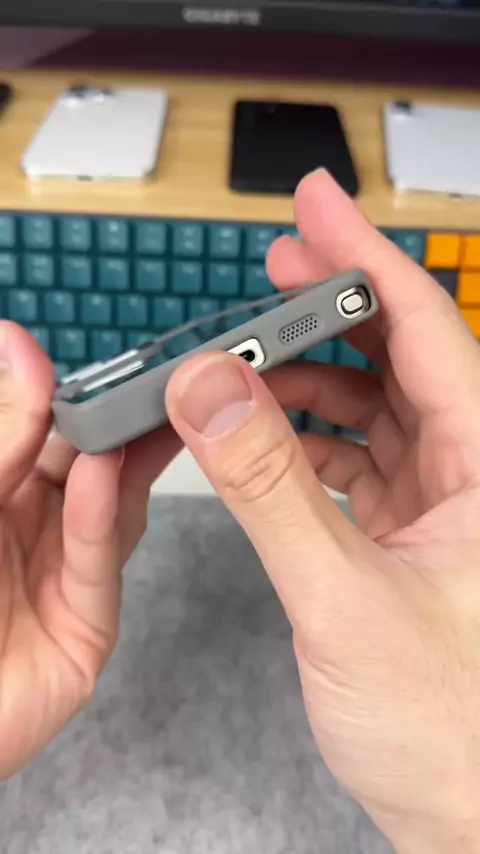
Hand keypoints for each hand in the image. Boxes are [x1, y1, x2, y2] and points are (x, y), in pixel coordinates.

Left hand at [0, 324, 180, 779]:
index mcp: (2, 492)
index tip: (102, 351)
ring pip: (109, 507)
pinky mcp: (88, 626)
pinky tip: (107, 469)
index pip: (49, 430)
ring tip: (146, 408)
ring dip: (127, 459)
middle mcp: (33, 531)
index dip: (76, 393)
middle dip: (120, 422)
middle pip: (91, 463)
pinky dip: (104, 512)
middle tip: (156, 375)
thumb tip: (16, 346)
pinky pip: (96, 562)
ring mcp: (63, 579)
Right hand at [166, 171, 479, 853]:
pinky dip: (312, 437)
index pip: (424, 327)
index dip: (364, 257)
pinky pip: (361, 458)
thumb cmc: (455, 730)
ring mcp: (446, 503)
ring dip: (314, 376)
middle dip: (335, 305)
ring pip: (377, 406)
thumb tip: (211, 393)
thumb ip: (268, 489)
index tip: (317, 205)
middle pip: (401, 355)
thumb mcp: (344, 598)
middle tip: (277, 264)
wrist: (473, 818)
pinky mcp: (415, 535)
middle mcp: (475, 472)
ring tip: (254, 356)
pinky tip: (273, 431)